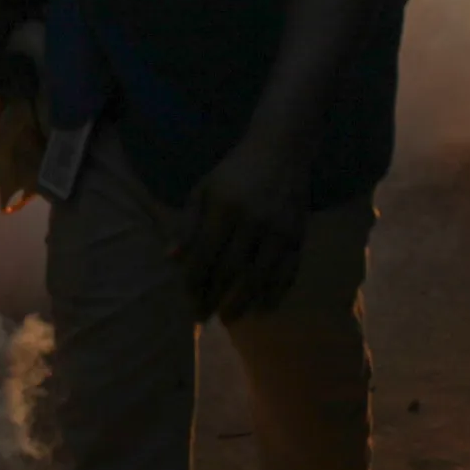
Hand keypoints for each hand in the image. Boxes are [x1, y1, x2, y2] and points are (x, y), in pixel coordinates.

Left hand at [174, 133, 311, 322]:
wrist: (281, 150)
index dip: (195, 282)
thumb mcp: (204, 189)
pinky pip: (287, 273)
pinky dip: (275, 294)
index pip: (205, 255)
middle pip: (232, 272)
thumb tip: (171, 259)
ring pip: (260, 278)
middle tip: (203, 316)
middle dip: (215, 298)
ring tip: (228, 319)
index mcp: (225, 208)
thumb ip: (188, 224)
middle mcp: (253, 220)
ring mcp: (279, 230)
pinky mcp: (298, 236)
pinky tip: (263, 309)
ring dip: (243, 303)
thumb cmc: (234, 171)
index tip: (187, 300)